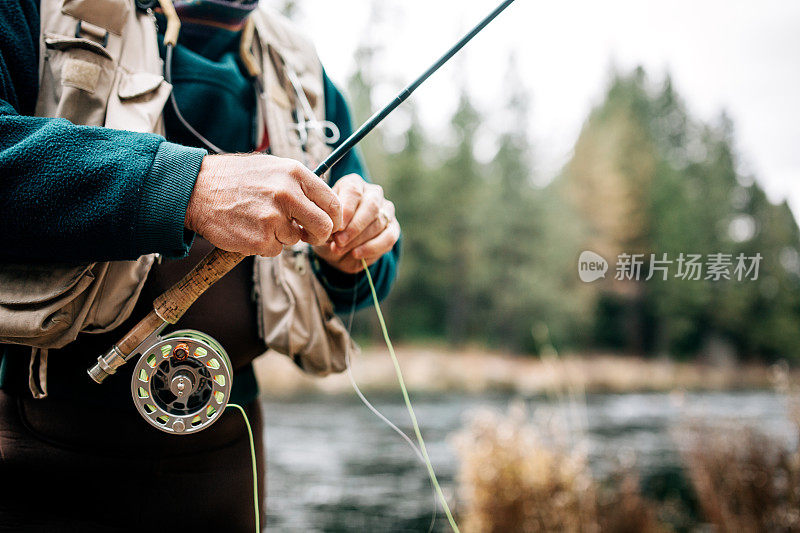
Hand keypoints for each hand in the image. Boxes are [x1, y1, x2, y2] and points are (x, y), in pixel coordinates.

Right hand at [185, 154, 342, 255]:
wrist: (197, 189)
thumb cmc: (236, 178)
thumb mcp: (272, 167)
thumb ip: (299, 184)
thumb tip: (325, 205)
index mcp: (295, 173)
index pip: (332, 202)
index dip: (335, 218)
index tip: (330, 224)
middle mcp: (287, 194)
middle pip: (324, 227)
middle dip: (319, 236)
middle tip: (309, 235)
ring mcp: (274, 218)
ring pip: (296, 239)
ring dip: (283, 236)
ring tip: (261, 220)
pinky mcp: (260, 240)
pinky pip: (276, 250)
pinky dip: (265, 244)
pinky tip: (249, 229)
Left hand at [313, 173, 399, 273]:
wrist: (337, 243)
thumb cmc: (328, 226)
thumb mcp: (323, 221)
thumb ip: (328, 224)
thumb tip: (336, 234)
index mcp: (353, 183)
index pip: (354, 191)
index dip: (346, 210)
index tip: (336, 228)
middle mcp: (373, 193)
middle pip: (371, 206)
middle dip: (354, 227)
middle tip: (339, 242)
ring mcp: (386, 210)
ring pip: (379, 222)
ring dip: (359, 239)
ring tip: (341, 250)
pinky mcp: (393, 227)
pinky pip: (389, 237)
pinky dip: (372, 248)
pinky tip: (356, 254)